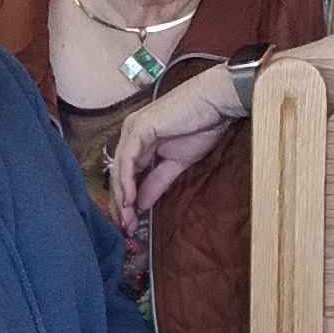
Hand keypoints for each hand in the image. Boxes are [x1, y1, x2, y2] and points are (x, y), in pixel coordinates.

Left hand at [109, 67, 244, 217]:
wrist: (215, 104)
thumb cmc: (201, 126)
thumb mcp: (176, 163)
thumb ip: (157, 182)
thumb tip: (141, 204)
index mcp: (139, 140)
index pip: (125, 174)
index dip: (126, 201)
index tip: (130, 224)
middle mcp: (131, 133)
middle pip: (118, 174)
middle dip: (121, 204)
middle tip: (125, 228)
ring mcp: (132, 129)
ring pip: (119, 169)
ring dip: (122, 197)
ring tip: (127, 219)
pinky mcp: (139, 128)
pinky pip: (128, 160)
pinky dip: (127, 182)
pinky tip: (130, 201)